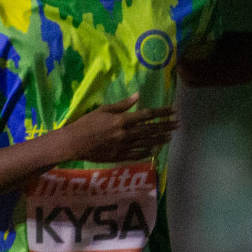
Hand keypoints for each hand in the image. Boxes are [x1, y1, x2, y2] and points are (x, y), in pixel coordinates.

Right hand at [60, 95, 176, 162]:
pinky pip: (137, 154)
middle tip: (178, 124)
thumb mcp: (103, 110)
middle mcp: (126, 134)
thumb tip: (138, 95)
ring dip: (160, 139)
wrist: (74, 143)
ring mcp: (124, 146)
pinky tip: (155, 150)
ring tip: (171, 136)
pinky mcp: (120, 156)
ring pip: (147, 142)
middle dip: (166, 126)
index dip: (162, 112)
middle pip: (151, 129)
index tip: (172, 110)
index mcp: (122, 120)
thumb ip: (122, 104)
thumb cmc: (86, 123)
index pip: (147, 115)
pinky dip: (147, 151)